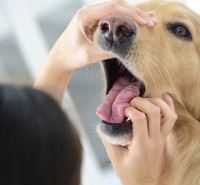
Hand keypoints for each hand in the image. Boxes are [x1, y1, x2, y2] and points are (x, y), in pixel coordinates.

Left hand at [35, 0, 156, 101]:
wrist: (60, 59)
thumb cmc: (71, 56)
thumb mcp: (90, 55)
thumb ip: (108, 51)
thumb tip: (127, 48)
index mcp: (85, 15)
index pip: (112, 7)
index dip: (131, 13)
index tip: (145, 22)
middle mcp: (89, 11)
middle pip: (117, 5)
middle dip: (136, 13)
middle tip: (151, 22)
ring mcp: (92, 15)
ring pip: (116, 9)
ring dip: (132, 15)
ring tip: (149, 20)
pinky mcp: (94, 21)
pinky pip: (112, 16)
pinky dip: (125, 18)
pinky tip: (136, 20)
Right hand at [100, 94, 176, 184]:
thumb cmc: (129, 175)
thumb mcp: (115, 158)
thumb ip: (108, 139)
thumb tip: (103, 123)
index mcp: (141, 146)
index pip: (139, 119)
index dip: (129, 109)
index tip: (121, 110)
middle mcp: (154, 140)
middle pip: (154, 111)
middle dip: (140, 101)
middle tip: (130, 103)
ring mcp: (162, 139)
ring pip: (167, 113)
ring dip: (156, 102)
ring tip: (144, 100)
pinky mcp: (164, 138)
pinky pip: (171, 119)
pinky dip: (168, 105)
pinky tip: (163, 97)